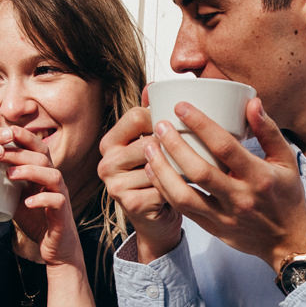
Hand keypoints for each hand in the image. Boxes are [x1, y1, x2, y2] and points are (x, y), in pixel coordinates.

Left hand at [0, 124, 85, 267]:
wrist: (55, 247)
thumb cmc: (35, 219)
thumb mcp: (17, 196)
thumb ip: (5, 182)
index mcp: (43, 173)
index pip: (36, 148)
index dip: (23, 136)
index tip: (2, 130)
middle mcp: (54, 181)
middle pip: (43, 157)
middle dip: (20, 151)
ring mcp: (61, 196)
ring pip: (53, 175)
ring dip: (30, 171)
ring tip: (9, 174)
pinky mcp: (63, 214)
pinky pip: (57, 201)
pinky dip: (42, 199)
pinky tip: (26, 202)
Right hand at [99, 101, 182, 261]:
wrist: (156, 220)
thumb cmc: (157, 177)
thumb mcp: (151, 145)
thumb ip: (150, 117)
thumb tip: (153, 86)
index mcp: (109, 142)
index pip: (137, 116)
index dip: (163, 118)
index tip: (181, 124)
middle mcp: (106, 162)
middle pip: (149, 141)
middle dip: (175, 145)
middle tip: (199, 148)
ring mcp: (115, 185)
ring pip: (159, 165)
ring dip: (181, 167)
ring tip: (198, 168)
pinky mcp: (130, 204)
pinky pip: (163, 188)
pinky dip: (180, 187)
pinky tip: (190, 188)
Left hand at [145, 97, 305, 270]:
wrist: (289, 241)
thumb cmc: (287, 197)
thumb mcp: (286, 161)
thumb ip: (268, 130)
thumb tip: (252, 102)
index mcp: (259, 176)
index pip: (225, 147)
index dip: (200, 124)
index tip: (181, 107)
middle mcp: (240, 197)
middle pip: (199, 171)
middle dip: (174, 146)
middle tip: (159, 126)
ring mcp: (225, 216)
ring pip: (184, 196)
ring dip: (162, 171)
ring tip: (149, 149)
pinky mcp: (214, 228)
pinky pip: (183, 210)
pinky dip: (165, 190)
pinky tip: (154, 173)